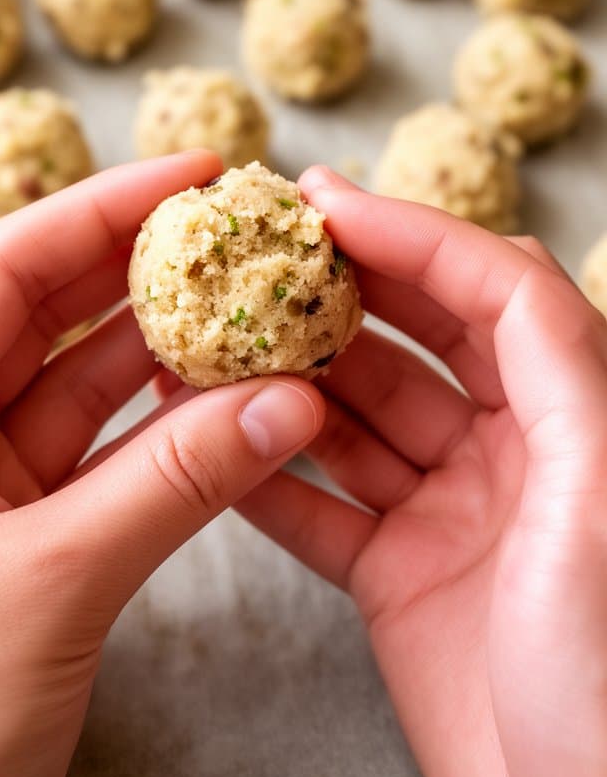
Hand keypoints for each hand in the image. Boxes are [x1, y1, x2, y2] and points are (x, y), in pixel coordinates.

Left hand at [0, 151, 323, 776]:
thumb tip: (288, 405)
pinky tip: (238, 404)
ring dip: (176, 358)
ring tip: (261, 315)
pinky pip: (108, 460)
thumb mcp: (46, 584)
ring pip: (90, 391)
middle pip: (51, 317)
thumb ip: (173, 484)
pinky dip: (173, 435)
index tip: (196, 178)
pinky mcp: (26, 538)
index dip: (104, 213)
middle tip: (242, 237)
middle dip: (150, 274)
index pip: (6, 273)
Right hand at [238, 166, 606, 776]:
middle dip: (337, 291)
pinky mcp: (397, 573)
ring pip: (353, 418)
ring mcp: (449, 511)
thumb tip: (495, 253)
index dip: (408, 234)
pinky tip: (209, 438)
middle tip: (256, 253)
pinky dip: (263, 472)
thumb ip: (558, 361)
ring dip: (285, 379)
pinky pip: (318, 505)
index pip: (490, 289)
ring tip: (212, 339)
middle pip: (415, 339)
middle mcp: (514, 449)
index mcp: (577, 413)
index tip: (321, 203)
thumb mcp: (602, 489)